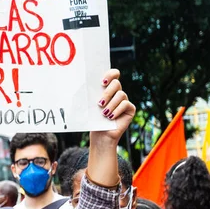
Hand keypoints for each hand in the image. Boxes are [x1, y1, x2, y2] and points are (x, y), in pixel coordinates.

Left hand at [87, 69, 135, 186]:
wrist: (99, 134)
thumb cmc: (92, 118)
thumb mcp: (88, 104)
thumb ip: (88, 94)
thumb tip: (78, 83)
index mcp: (107, 88)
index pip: (113, 74)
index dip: (110, 74)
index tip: (102, 82)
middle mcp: (117, 92)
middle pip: (116, 84)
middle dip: (107, 93)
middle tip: (99, 103)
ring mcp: (124, 100)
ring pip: (121, 94)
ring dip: (111, 104)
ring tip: (104, 113)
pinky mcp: (130, 109)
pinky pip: (126, 104)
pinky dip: (117, 110)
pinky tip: (110, 117)